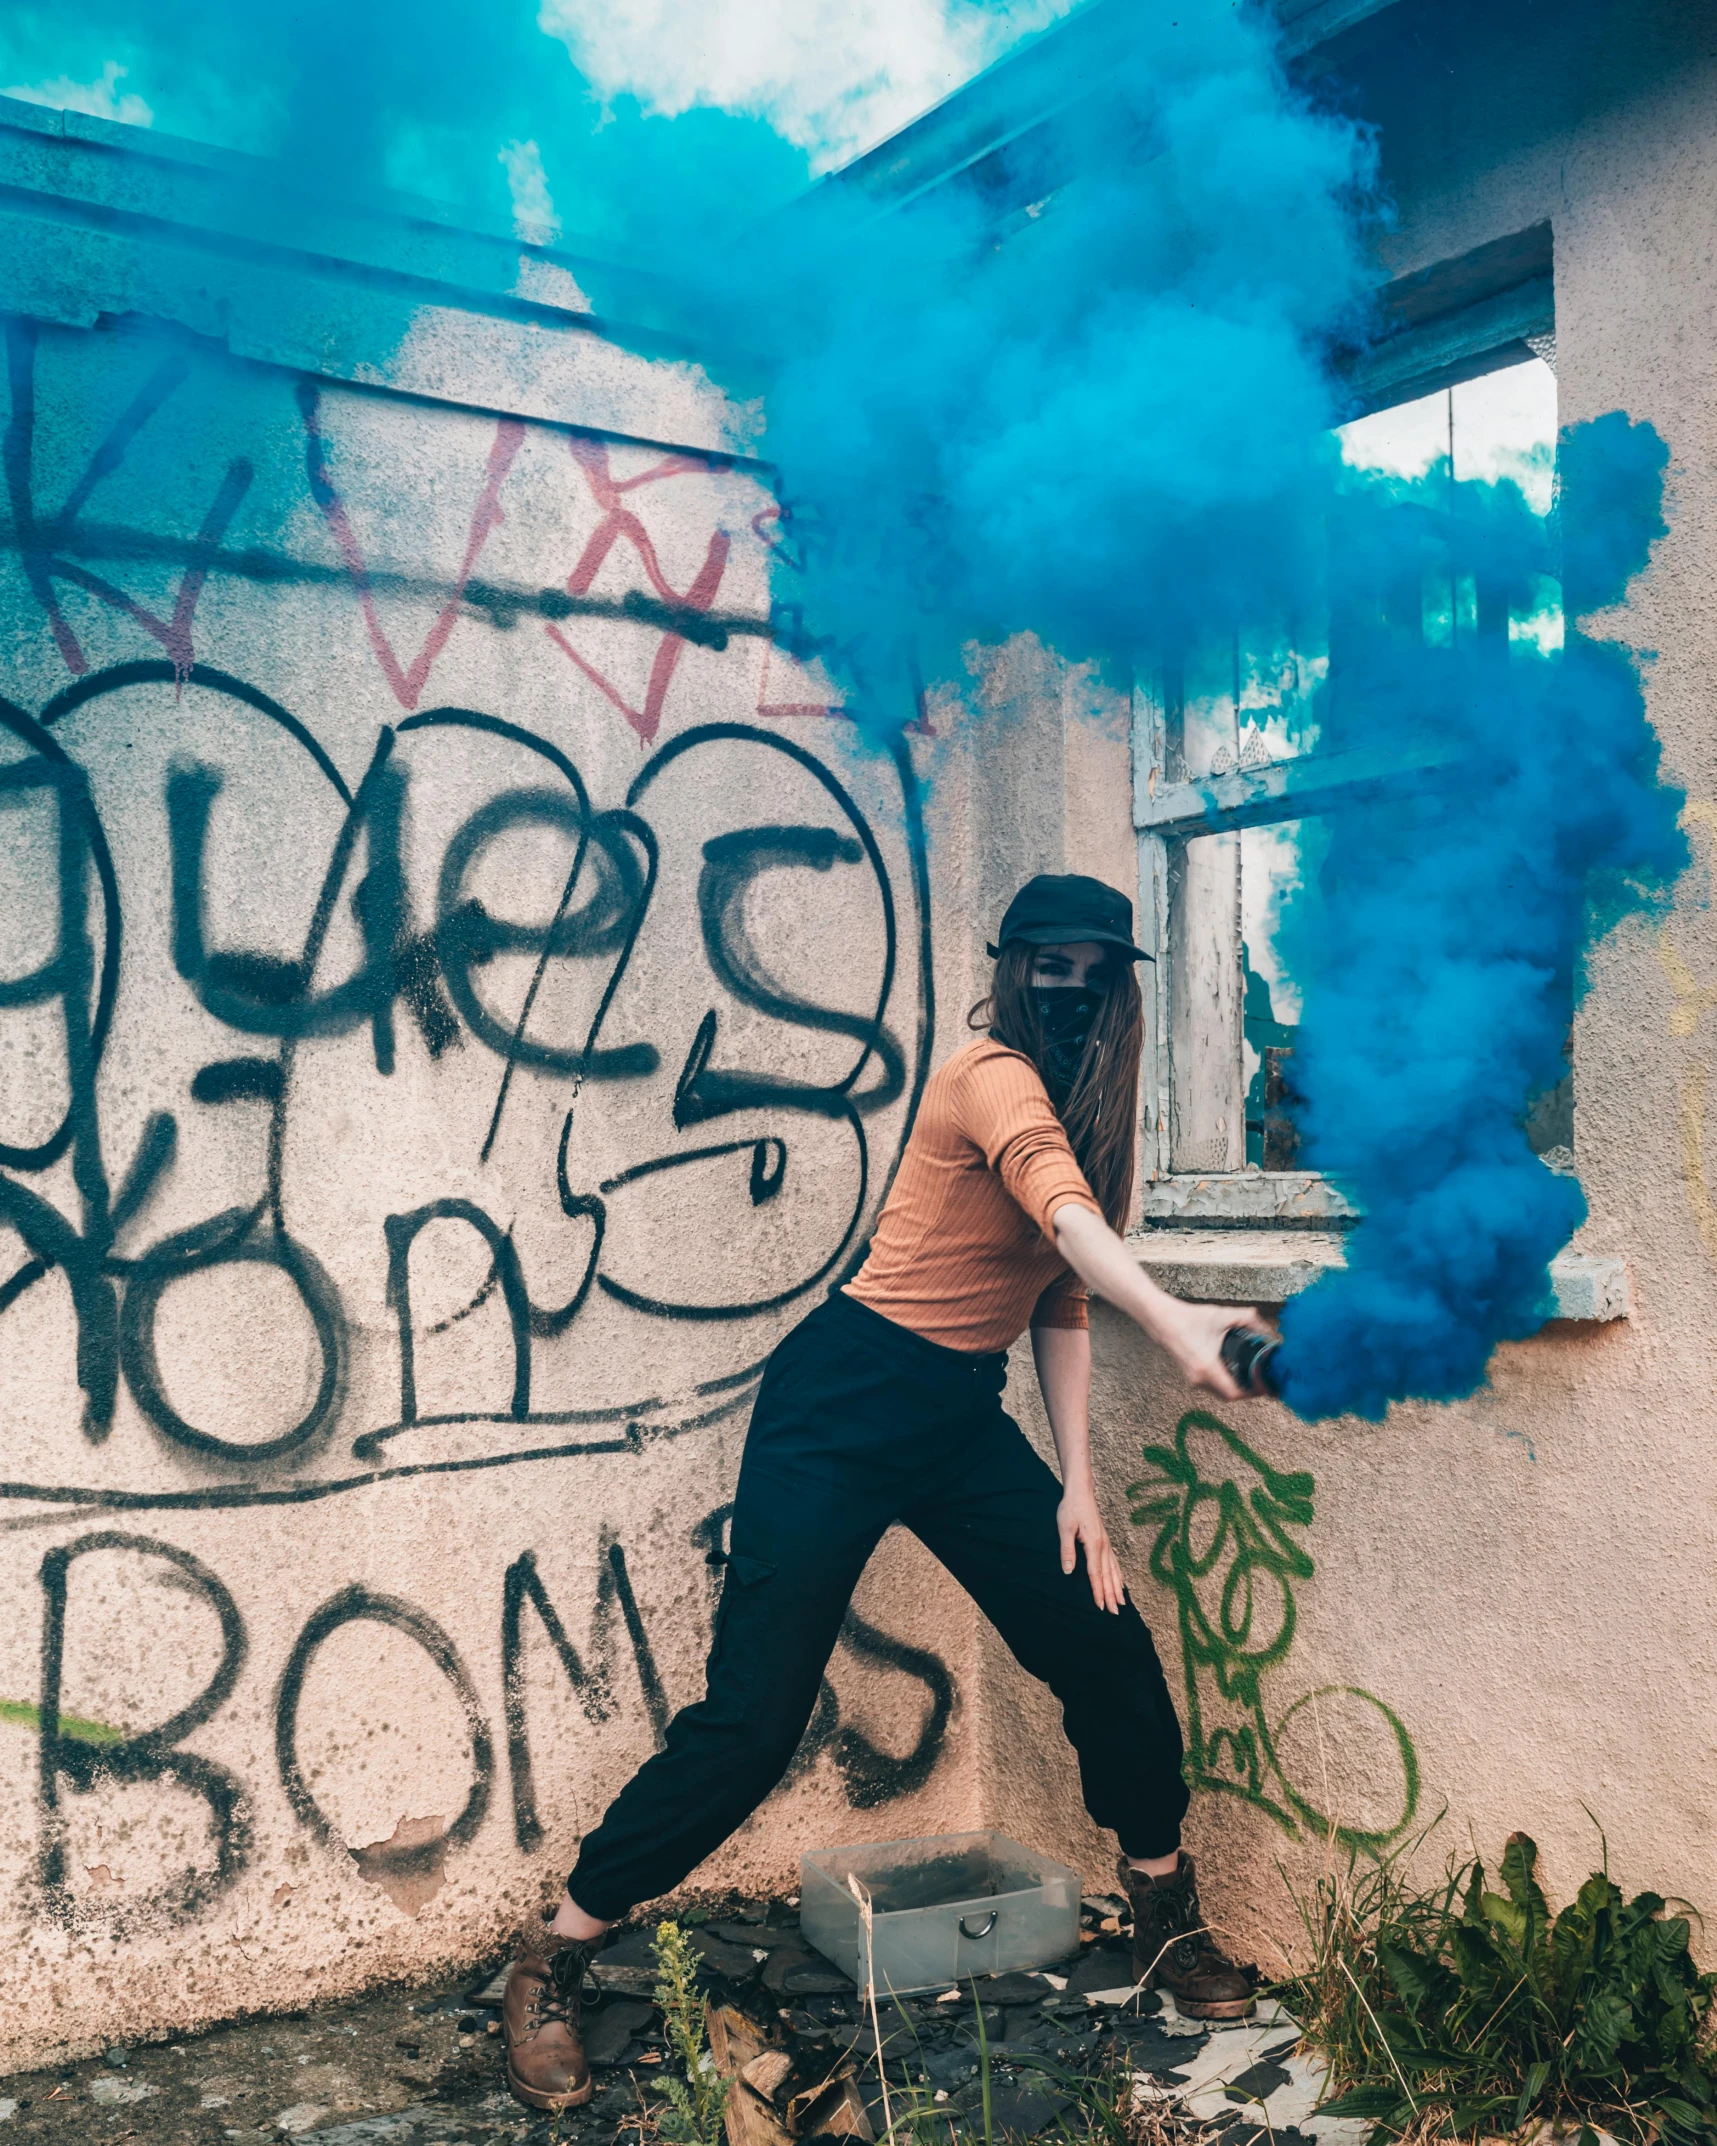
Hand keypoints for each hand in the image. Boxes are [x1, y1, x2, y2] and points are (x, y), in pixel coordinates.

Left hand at [1057, 1486, 1126, 1613]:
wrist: (1081, 1492)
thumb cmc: (1071, 1509)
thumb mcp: (1064, 1527)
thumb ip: (1067, 1549)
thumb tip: (1068, 1571)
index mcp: (1093, 1544)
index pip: (1095, 1573)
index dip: (1098, 1591)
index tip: (1100, 1606)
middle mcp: (1103, 1546)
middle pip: (1108, 1575)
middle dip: (1111, 1595)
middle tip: (1115, 1613)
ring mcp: (1107, 1544)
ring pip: (1114, 1570)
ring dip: (1117, 1588)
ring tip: (1122, 1603)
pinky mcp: (1106, 1541)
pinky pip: (1115, 1562)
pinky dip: (1118, 1575)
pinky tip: (1120, 1583)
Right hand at [1161, 1301, 1268, 1399]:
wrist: (1162, 1320)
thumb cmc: (1189, 1319)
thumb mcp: (1221, 1315)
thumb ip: (1247, 1318)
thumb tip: (1266, 1328)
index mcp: (1207, 1367)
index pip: (1233, 1393)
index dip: (1252, 1393)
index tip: (1266, 1385)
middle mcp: (1199, 1378)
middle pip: (1228, 1396)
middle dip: (1247, 1391)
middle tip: (1262, 1380)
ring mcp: (1193, 1379)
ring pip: (1219, 1393)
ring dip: (1235, 1388)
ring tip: (1251, 1377)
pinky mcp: (1190, 1376)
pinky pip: (1211, 1387)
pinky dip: (1224, 1384)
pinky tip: (1234, 1372)